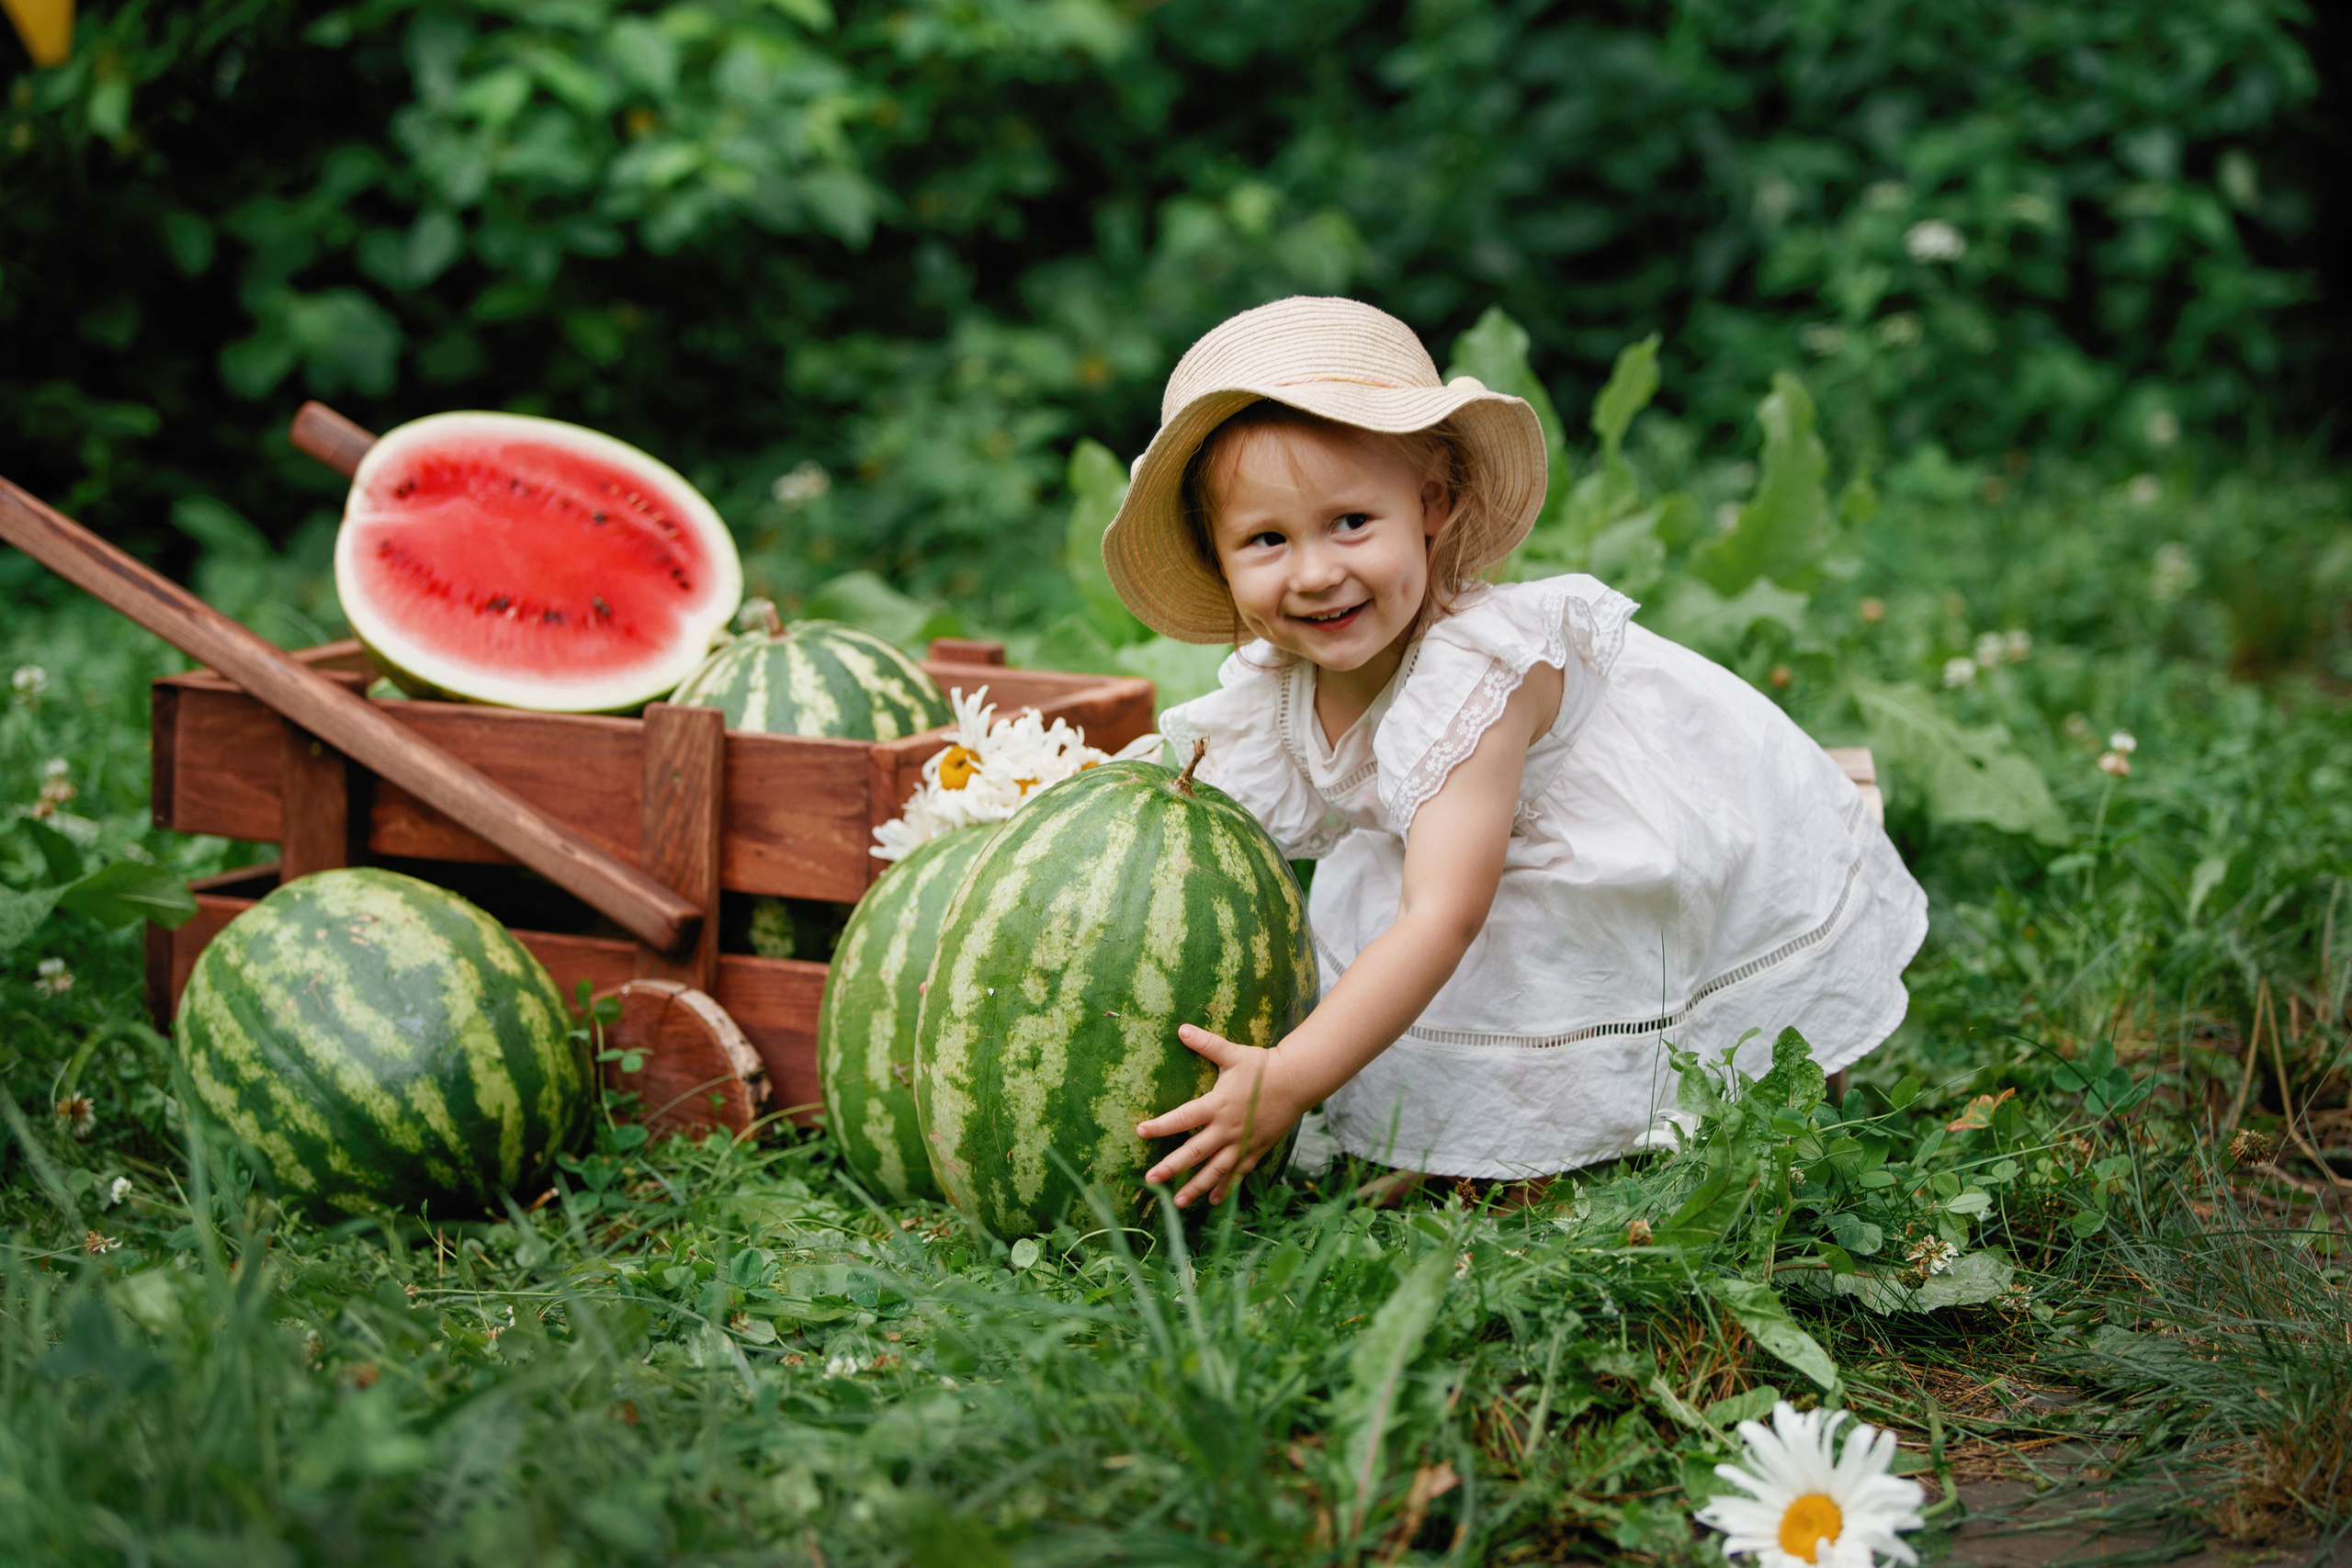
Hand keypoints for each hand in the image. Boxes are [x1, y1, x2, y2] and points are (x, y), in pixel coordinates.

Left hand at [1137, 1024, 1308, 1207]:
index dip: (1160, 1125)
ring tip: (1177, 1203)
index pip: (1182, 1118)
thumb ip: (1206, 1043)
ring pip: (1215, 1170)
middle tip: (1150, 1180)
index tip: (1140, 1132)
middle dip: (1171, 1168)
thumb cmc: (1262, 1066)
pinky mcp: (1255, 1150)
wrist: (1297, 1081)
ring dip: (1196, 1187)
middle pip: (1194, 1152)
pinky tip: (1213, 1201)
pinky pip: (1238, 1174)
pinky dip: (1226, 1188)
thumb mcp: (1232, 1053)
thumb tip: (1181, 1029)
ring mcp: (1242, 1143)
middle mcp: (1227, 1128)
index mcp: (1217, 1104)